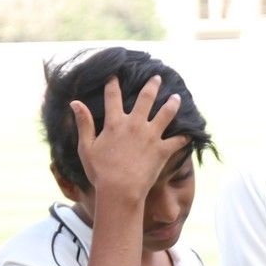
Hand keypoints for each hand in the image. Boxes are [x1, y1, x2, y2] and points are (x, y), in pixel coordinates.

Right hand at [71, 75, 188, 201]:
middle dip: (152, 86)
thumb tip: (74, 103)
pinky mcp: (163, 150)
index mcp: (115, 123)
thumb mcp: (86, 147)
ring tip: (177, 97)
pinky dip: (185, 136)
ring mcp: (151, 136)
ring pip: (166, 114)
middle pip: (145, 98)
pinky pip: (178, 140)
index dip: (113, 84)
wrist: (120, 190)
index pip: (112, 97)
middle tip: (157, 78)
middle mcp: (135, 125)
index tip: (115, 75)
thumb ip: (84, 123)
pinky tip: (191, 132)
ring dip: (172, 104)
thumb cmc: (100, 171)